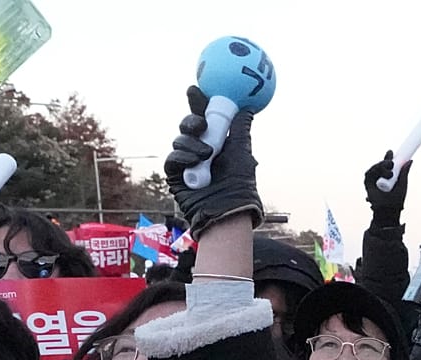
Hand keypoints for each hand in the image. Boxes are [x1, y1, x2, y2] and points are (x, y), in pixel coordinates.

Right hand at [164, 85, 262, 237]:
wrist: (229, 207)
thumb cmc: (239, 183)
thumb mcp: (242, 152)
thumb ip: (241, 130)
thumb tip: (248, 108)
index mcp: (214, 140)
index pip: (203, 117)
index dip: (197, 103)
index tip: (195, 90)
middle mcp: (198, 148)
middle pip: (187, 126)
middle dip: (192, 121)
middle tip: (201, 125)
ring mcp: (185, 161)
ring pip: (179, 140)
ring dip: (192, 144)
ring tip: (207, 154)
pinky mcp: (175, 175)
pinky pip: (172, 159)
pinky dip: (182, 157)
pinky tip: (193, 161)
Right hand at [364, 150, 409, 225]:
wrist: (389, 210)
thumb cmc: (396, 200)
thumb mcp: (402, 184)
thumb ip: (404, 173)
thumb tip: (410, 161)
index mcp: (388, 176)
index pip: (388, 164)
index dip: (389, 158)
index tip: (392, 152)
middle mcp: (380, 176)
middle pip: (381, 164)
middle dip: (386, 161)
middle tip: (392, 162)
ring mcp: (373, 179)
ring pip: (376, 167)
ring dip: (382, 167)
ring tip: (390, 173)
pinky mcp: (367, 183)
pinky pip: (369, 173)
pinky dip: (374, 171)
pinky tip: (382, 174)